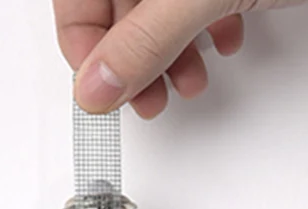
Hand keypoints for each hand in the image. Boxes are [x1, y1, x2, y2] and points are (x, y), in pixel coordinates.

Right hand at [54, 0, 307, 118]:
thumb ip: (143, 41)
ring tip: (189, 82)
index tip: (99, 89)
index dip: (81, 42)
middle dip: (132, 56)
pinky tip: (226, 43)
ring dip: (169, 50)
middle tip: (147, 99)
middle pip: (117, 0)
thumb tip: (97, 86)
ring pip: (157, 2)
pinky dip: (205, 25)